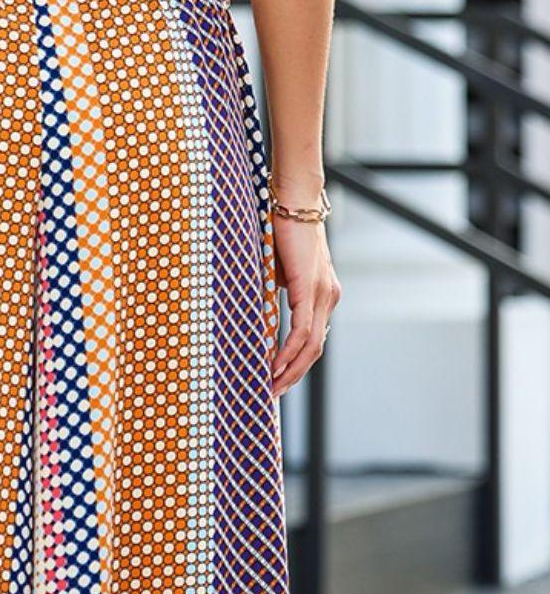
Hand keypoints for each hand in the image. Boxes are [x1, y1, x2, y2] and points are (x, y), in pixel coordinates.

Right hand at [269, 210, 340, 398]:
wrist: (292, 199)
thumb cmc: (282, 230)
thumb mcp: (279, 272)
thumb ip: (278, 295)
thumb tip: (263, 315)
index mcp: (324, 294)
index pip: (314, 339)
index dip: (298, 364)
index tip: (279, 381)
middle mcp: (329, 297)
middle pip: (315, 350)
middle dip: (294, 376)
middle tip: (273, 394)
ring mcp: (323, 293)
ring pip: (311, 345)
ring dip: (290, 369)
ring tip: (272, 387)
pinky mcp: (311, 288)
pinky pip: (302, 330)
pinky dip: (289, 351)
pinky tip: (275, 365)